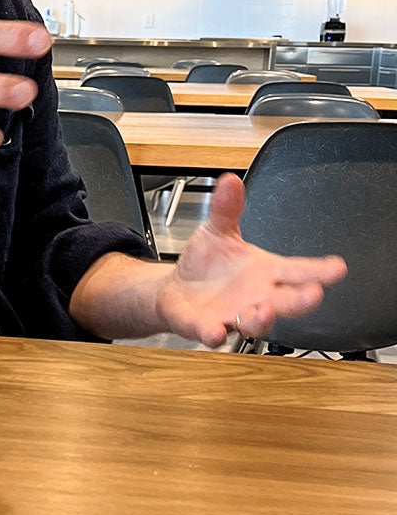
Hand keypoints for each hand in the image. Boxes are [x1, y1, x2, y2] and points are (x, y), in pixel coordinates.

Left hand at [155, 173, 346, 347]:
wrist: (177, 290)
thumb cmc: (207, 265)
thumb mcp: (218, 232)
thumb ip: (227, 210)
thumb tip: (230, 181)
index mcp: (265, 272)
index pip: (297, 271)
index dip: (319, 271)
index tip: (337, 268)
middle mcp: (255, 298)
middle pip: (285, 301)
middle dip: (300, 300)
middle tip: (313, 294)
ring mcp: (231, 314)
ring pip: (252, 323)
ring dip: (261, 319)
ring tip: (267, 311)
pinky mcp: (203, 325)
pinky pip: (210, 332)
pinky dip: (212, 333)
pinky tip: (215, 332)